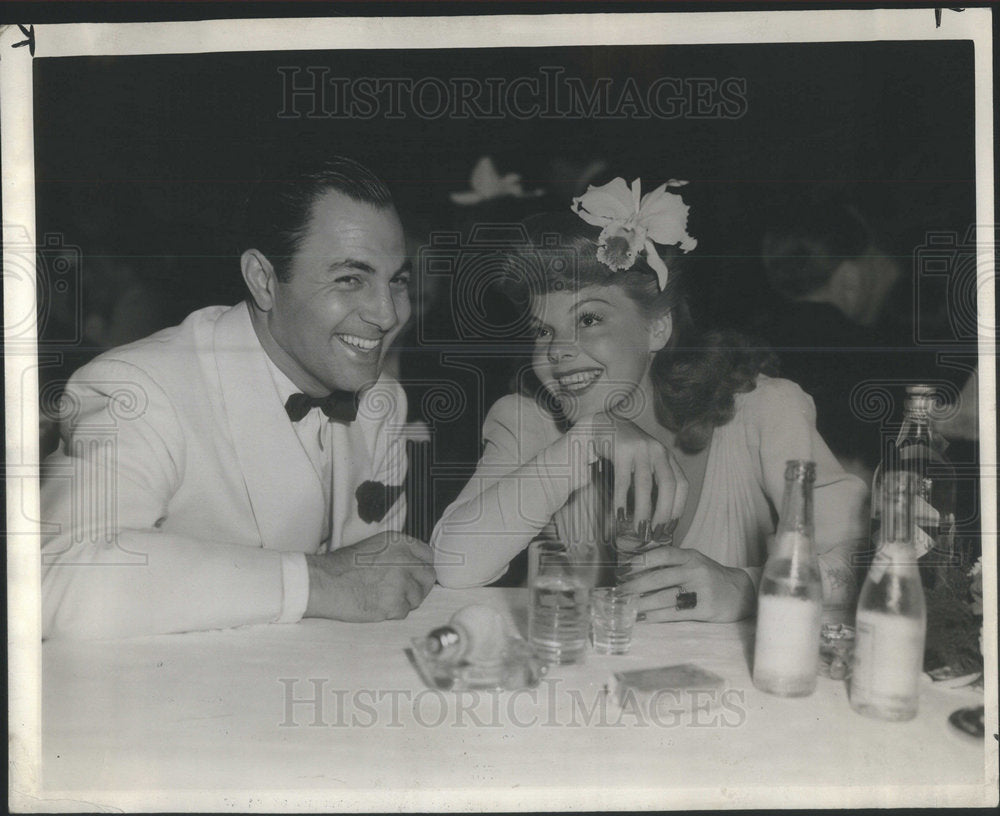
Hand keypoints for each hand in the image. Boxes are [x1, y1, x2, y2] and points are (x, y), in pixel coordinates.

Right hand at [304, 532, 435, 621]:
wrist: (325, 582)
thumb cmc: (343, 566)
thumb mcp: (374, 546)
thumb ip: (398, 554)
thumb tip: (413, 566)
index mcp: (400, 543)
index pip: (428, 555)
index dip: (422, 567)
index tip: (416, 574)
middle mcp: (405, 560)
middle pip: (428, 576)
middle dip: (419, 585)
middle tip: (404, 591)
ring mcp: (401, 582)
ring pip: (418, 597)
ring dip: (405, 600)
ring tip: (385, 597)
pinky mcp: (395, 603)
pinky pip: (404, 611)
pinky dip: (394, 612)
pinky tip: (378, 605)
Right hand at [580, 412, 687, 527]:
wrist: (603, 424)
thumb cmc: (625, 450)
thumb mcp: (645, 462)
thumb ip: (652, 481)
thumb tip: (654, 517)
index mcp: (667, 456)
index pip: (682, 484)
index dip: (678, 507)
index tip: (669, 527)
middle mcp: (658, 451)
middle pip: (668, 485)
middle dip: (663, 513)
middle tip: (655, 533)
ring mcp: (640, 449)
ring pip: (645, 485)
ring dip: (643, 511)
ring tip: (639, 529)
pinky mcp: (622, 450)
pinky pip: (623, 480)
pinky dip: (621, 500)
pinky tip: (619, 515)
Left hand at [617, 545, 754, 621]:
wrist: (740, 593)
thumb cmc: (709, 577)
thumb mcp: (693, 562)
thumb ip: (671, 563)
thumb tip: (636, 568)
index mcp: (690, 556)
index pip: (662, 554)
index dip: (641, 562)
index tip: (624, 570)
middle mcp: (695, 570)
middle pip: (659, 578)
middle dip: (635, 586)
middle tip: (619, 592)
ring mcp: (701, 590)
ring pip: (665, 597)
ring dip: (643, 603)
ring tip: (627, 607)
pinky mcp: (705, 608)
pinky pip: (675, 613)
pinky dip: (657, 616)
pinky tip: (644, 618)